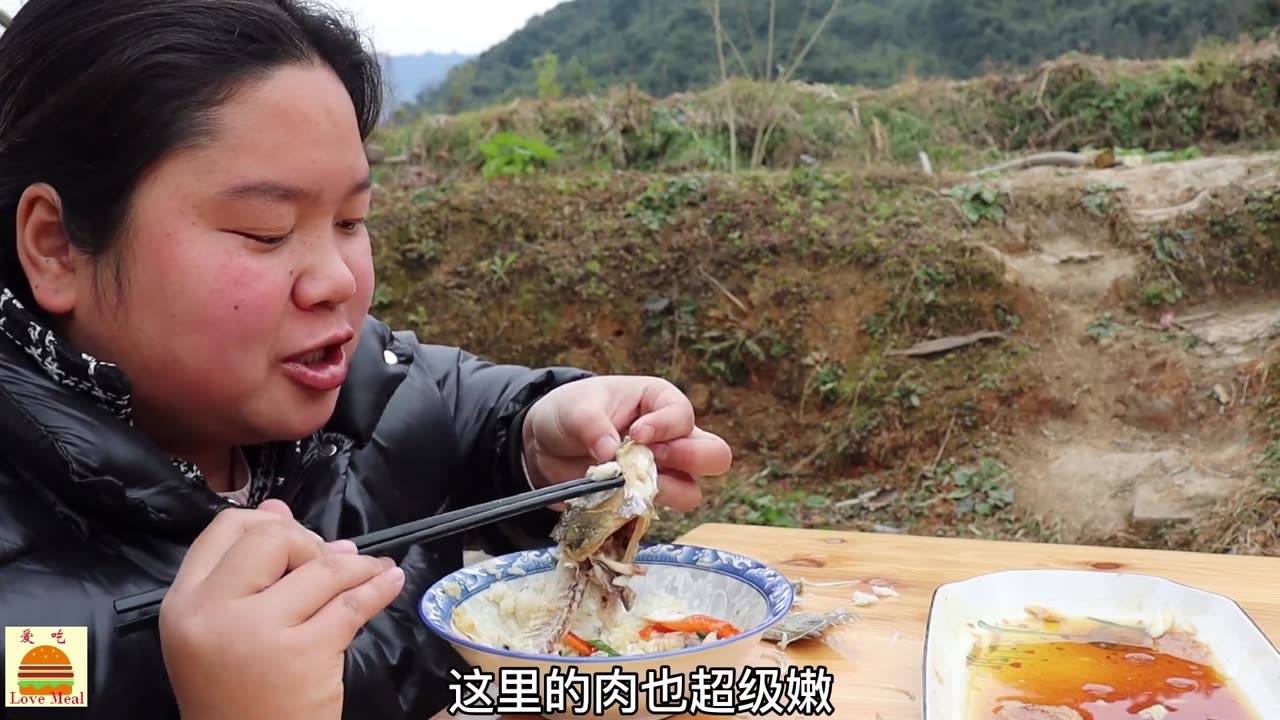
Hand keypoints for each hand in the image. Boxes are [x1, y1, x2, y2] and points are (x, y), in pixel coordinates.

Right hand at [159, 500, 404, 719]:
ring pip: (321, 569)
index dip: (266, 522)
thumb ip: (247, 570)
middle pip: (273, 539)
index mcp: (183, 602)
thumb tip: (278, 507)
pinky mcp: (304, 653)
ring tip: (374, 569)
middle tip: (328, 564)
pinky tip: (390, 582)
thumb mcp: (221, 630)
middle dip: (309, 543)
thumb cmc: (234, 695)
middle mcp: (213, 612)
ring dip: (357, 565)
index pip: (224, 528)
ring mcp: (258, 631)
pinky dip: (377, 588)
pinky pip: (351, 603)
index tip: (294, 536)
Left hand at [522, 376, 731, 511]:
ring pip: (692, 492)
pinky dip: (638, 510)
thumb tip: (610, 454)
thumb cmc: (571, 412)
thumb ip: (592, 425)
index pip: (683, 416)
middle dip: (691, 459)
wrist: (545, 444)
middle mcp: (672, 439)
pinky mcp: (643, 500)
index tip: (636, 433)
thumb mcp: (576, 408)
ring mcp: (662, 473)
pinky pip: (657, 513)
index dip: (665, 427)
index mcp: (660, 402)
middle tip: (654, 459)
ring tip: (629, 484)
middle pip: (714, 455)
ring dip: (665, 492)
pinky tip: (614, 500)